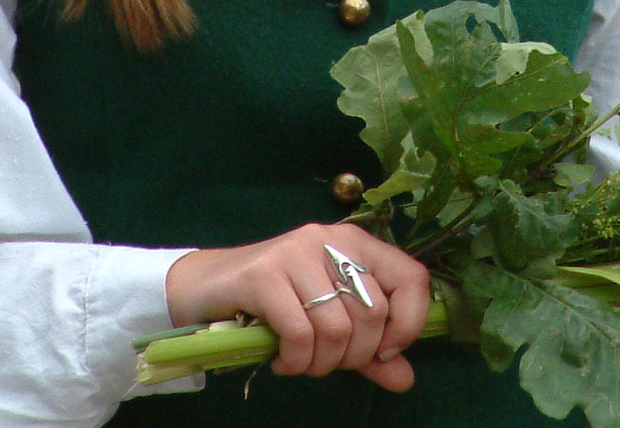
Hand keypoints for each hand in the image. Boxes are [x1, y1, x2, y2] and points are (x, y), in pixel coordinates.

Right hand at [166, 224, 430, 392]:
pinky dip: (296, 361)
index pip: (412, 278)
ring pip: (337, 328)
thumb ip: (370, 350)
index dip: (409, 324)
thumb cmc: (276, 302)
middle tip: (326, 362)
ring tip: (301, 362)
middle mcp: (330, 239)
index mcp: (356, 244)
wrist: (207, 286)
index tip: (385, 353)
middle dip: (354, 356)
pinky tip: (282, 361)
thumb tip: (405, 378)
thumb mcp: (329, 323)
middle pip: (373, 313)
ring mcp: (296, 252)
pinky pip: (300, 334)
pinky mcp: (264, 274)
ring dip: (321, 363)